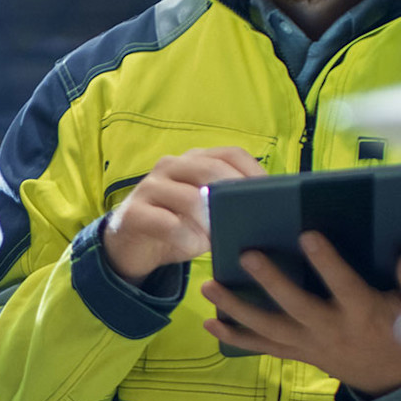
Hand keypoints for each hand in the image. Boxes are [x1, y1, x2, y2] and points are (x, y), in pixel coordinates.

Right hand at [102, 147, 265, 285]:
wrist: (130, 246)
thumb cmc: (177, 227)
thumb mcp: (206, 213)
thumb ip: (228, 206)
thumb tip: (265, 214)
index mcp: (194, 160)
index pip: (231, 154)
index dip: (254, 173)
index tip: (270, 198)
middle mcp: (171, 166)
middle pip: (211, 170)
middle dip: (233, 196)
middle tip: (246, 220)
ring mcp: (150, 187)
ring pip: (190, 197)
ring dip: (210, 222)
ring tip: (217, 238)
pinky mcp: (135, 213)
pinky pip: (167, 224)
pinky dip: (186, 238)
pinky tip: (194, 246)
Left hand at [202, 233, 400, 393]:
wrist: (392, 382)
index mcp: (362, 312)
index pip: (343, 284)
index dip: (327, 262)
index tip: (307, 235)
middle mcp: (331, 329)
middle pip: (295, 306)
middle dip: (270, 282)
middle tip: (247, 255)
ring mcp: (310, 344)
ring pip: (269, 329)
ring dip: (237, 309)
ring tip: (209, 287)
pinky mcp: (298, 353)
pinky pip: (263, 347)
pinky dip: (236, 338)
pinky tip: (211, 324)